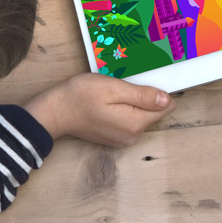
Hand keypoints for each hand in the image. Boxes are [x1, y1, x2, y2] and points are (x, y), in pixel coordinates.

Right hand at [24, 73, 175, 146]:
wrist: (53, 112)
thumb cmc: (79, 96)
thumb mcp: (112, 88)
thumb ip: (142, 96)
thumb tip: (167, 100)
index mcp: (136, 123)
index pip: (166, 106)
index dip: (156, 91)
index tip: (138, 82)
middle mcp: (133, 136)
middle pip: (153, 112)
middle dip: (142, 98)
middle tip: (120, 86)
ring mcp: (123, 140)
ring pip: (141, 117)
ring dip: (131, 104)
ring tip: (111, 95)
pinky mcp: (114, 139)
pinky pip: (128, 122)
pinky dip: (122, 111)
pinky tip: (106, 104)